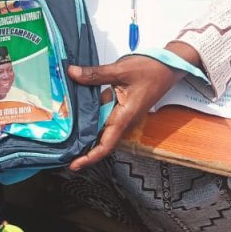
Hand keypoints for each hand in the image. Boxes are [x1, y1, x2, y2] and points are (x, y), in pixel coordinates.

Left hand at [67, 53, 186, 171]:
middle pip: (101, 140)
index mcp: (125, 117)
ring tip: (64, 131)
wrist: (168, 67)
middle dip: (82, 147)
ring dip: (85, 131)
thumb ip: (95, 74)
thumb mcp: (121, 70)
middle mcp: (124, 120)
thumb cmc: (152, 70)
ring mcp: (123, 114)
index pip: (106, 144)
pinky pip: (104, 115)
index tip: (75, 164)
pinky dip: (91, 115)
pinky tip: (77, 109)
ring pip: (101, 127)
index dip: (90, 157)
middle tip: (62, 149)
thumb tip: (73, 73)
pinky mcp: (122, 107)